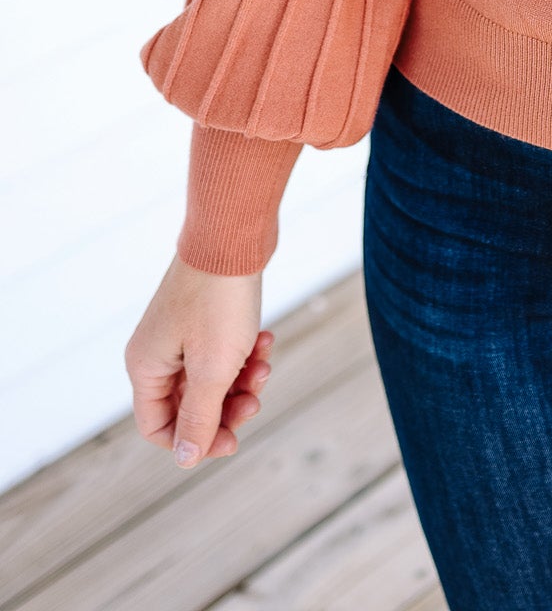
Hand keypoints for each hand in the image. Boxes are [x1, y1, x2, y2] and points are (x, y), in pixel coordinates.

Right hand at [125, 253, 273, 468]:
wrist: (235, 234)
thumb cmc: (219, 300)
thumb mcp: (212, 370)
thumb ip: (199, 417)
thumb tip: (186, 458)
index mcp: (146, 367)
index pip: (159, 427)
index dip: (195, 441)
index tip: (233, 438)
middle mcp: (157, 351)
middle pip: (189, 404)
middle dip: (227, 406)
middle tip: (256, 398)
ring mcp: (181, 331)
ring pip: (211, 378)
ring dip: (241, 378)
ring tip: (264, 362)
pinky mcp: (205, 315)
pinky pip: (223, 350)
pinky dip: (245, 352)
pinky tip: (265, 339)